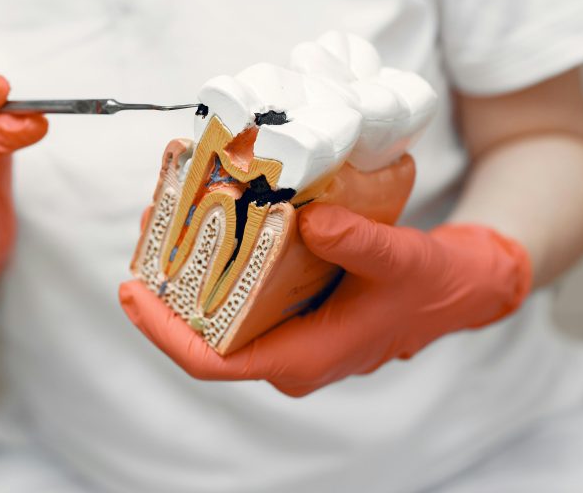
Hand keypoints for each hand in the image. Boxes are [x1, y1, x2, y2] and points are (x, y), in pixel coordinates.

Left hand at [120, 203, 530, 396]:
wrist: (451, 289)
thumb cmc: (426, 284)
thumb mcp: (397, 258)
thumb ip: (357, 243)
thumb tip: (311, 220)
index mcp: (300, 357)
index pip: (211, 361)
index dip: (163, 331)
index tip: (132, 293)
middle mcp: (284, 354)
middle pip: (204, 334)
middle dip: (166, 291)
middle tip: (148, 234)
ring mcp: (285, 336)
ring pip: (218, 315)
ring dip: (187, 275)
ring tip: (165, 224)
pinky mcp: (289, 316)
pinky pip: (238, 299)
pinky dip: (217, 268)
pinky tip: (208, 229)